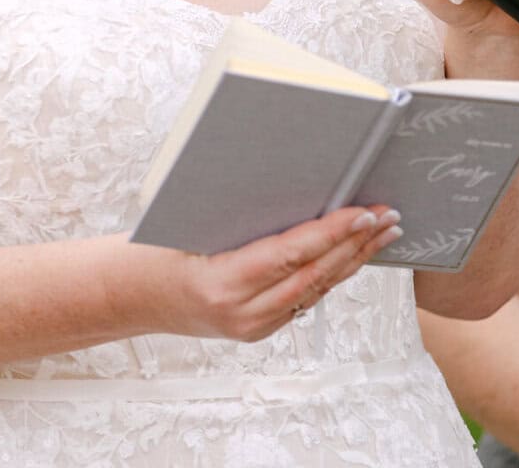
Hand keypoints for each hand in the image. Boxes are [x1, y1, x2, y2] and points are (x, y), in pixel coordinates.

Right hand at [154, 207, 401, 341]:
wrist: (129, 296)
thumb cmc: (155, 249)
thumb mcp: (194, 226)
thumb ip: (244, 218)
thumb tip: (299, 188)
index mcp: (223, 283)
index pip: (291, 254)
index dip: (332, 232)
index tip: (364, 211)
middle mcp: (242, 313)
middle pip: (314, 276)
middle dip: (357, 244)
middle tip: (390, 216)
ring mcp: (251, 327)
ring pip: (316, 291)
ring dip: (354, 260)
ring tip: (384, 232)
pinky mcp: (257, 330)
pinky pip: (304, 300)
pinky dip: (331, 274)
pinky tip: (353, 254)